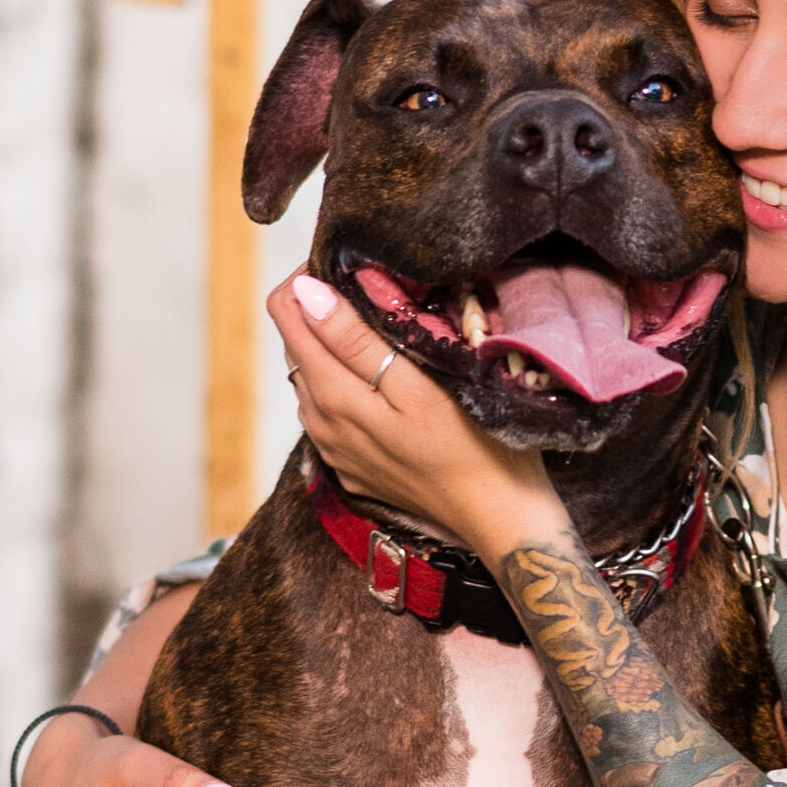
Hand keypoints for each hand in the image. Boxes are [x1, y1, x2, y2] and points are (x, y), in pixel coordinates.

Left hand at [269, 271, 570, 564]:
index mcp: (332, 394)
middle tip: (376, 291)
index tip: (349, 264)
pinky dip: (347, 384)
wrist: (500, 521)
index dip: (309, 277)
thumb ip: (356, 341)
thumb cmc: (477, 449)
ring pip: (311, 377)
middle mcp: (320, 423)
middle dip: (322, 309)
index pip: (287, 313)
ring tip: (385, 332)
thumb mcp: (419, 386)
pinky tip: (386, 383)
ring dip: (334, 348)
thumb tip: (305, 293)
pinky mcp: (352, 467)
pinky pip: (330, 411)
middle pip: (295, 343)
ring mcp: (334, 449)